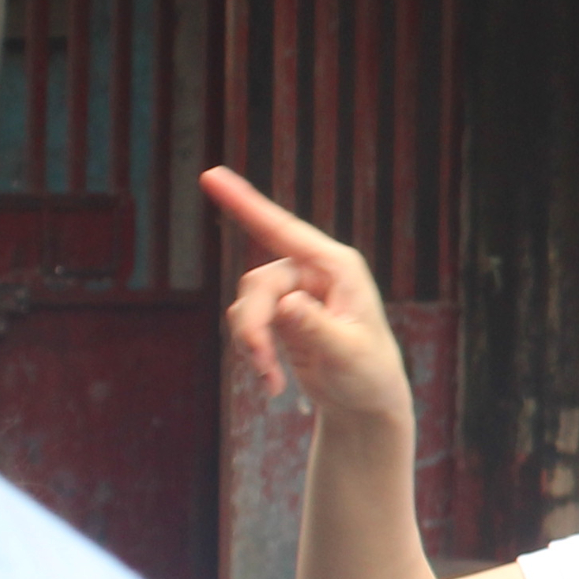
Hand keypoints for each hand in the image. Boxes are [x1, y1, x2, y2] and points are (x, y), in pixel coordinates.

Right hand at [202, 167, 414, 431]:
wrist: (364, 404)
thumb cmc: (368, 375)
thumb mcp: (346, 354)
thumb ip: (316, 328)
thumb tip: (288, 303)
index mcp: (338, 268)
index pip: (284, 229)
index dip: (246, 202)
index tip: (211, 175)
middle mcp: (314, 272)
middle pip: (259, 284)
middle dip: (253, 326)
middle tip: (263, 364)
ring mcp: (295, 292)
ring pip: (248, 304)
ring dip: (251, 343)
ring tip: (271, 380)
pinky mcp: (280, 315)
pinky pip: (248, 323)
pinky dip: (252, 352)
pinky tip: (272, 381)